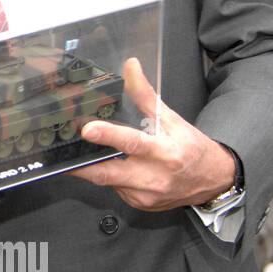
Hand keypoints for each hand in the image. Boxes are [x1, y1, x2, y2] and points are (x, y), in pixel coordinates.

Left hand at [69, 57, 235, 210]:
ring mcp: (145, 195)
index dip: (108, 136)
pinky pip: (115, 189)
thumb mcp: (171, 119)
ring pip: (107, 181)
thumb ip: (145, 95)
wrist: (213, 180)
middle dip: (80, 165)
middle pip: (108, 173)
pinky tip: (113, 168)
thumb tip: (131, 67)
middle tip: (59, 155)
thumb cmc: (192, 148)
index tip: (88, 129)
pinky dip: (109, 178)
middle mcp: (154, 177)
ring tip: (82, 156)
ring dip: (93, 168)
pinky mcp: (139, 203)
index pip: (132, 143)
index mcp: (164, 152)